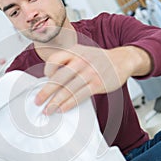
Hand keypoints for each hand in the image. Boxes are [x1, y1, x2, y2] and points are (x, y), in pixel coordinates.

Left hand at [35, 44, 150, 114]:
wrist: (122, 60)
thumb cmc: (98, 59)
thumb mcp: (82, 52)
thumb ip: (67, 62)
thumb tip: (50, 80)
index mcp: (74, 51)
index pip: (54, 60)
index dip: (47, 71)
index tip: (44, 80)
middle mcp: (81, 61)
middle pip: (58, 78)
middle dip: (45, 92)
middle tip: (38, 101)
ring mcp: (90, 73)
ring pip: (68, 89)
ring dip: (55, 102)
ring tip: (48, 110)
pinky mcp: (97, 84)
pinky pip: (79, 96)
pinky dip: (69, 104)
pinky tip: (62, 109)